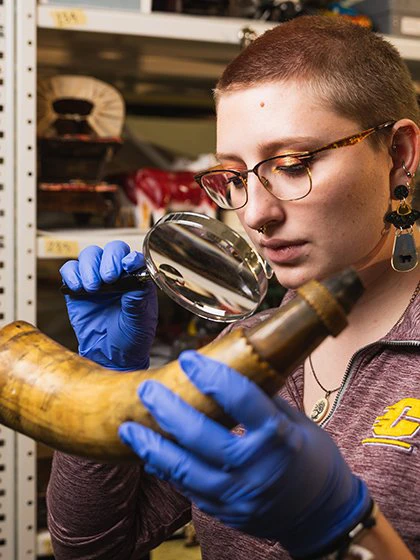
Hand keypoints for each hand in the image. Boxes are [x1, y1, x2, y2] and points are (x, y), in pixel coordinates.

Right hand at [60, 241, 157, 370]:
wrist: (111, 357)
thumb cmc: (131, 339)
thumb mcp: (140, 322)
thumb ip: (138, 300)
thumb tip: (138, 279)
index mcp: (137, 280)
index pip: (134, 258)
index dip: (130, 258)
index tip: (128, 265)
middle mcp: (118, 276)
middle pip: (111, 250)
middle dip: (108, 260)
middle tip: (109, 278)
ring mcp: (96, 280)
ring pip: (90, 255)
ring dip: (89, 267)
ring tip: (93, 288)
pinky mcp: (77, 289)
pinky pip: (70, 270)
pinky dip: (72, 274)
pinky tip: (78, 288)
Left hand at [119, 351, 370, 557]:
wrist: (321, 514)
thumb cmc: (312, 460)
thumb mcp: (297, 423)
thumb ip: (263, 400)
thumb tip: (230, 370)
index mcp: (280, 437)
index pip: (241, 400)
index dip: (211, 375)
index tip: (188, 358)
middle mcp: (256, 468)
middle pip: (202, 436)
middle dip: (169, 410)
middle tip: (147, 390)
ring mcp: (238, 495)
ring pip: (185, 469)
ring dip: (152, 446)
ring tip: (129, 427)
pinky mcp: (225, 512)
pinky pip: (187, 489)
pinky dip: (165, 469)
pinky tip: (148, 453)